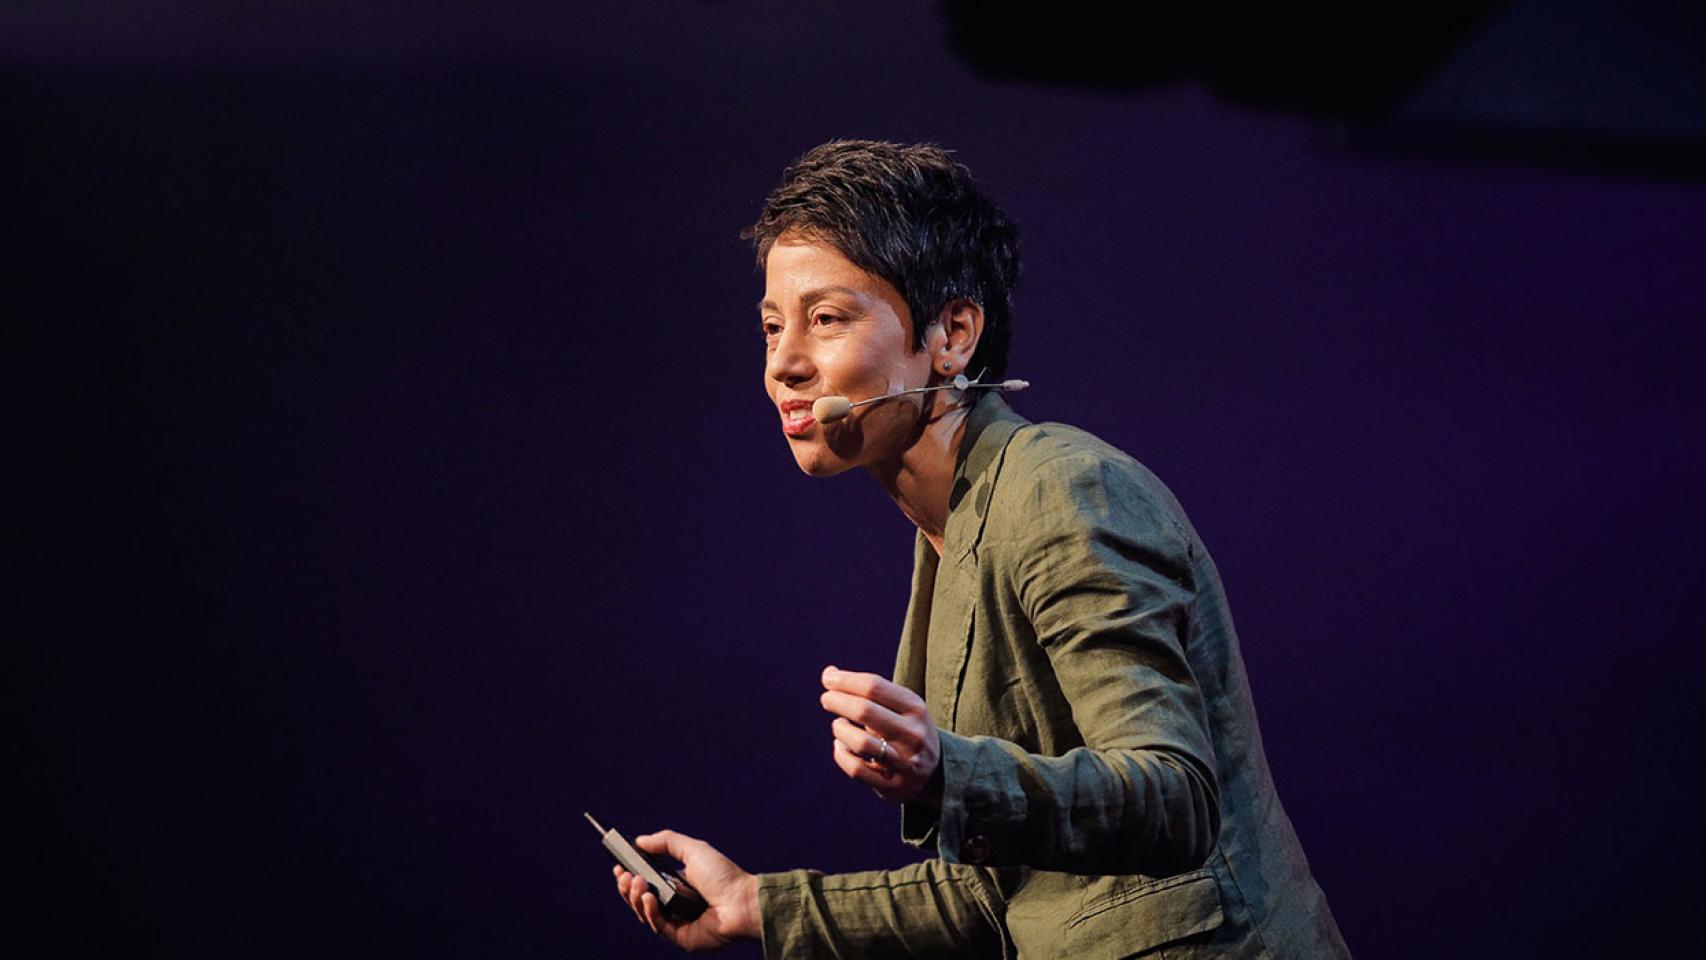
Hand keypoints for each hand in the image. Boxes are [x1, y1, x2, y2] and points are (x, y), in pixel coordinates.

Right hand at [611, 830, 758, 950]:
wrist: (742, 901)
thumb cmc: (723, 876)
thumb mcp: (694, 850)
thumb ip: (667, 842)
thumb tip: (640, 840)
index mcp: (677, 885)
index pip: (646, 883)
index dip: (630, 877)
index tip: (619, 868)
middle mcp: (676, 905)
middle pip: (641, 900)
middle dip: (628, 888)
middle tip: (625, 876)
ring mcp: (678, 922)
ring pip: (646, 914)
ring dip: (636, 898)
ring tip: (639, 884)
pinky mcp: (682, 938)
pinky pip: (659, 927)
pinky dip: (651, 913)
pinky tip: (649, 899)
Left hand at [820, 665, 942, 804]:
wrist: (935, 773)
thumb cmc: (906, 729)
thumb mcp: (901, 706)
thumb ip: (870, 690)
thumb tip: (829, 674)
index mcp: (915, 708)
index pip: (874, 687)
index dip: (845, 680)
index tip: (828, 678)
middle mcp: (912, 734)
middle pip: (865, 711)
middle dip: (838, 701)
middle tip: (826, 699)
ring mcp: (904, 762)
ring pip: (860, 742)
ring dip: (840, 729)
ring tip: (839, 725)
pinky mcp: (892, 786)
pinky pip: (856, 769)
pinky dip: (841, 754)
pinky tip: (841, 745)